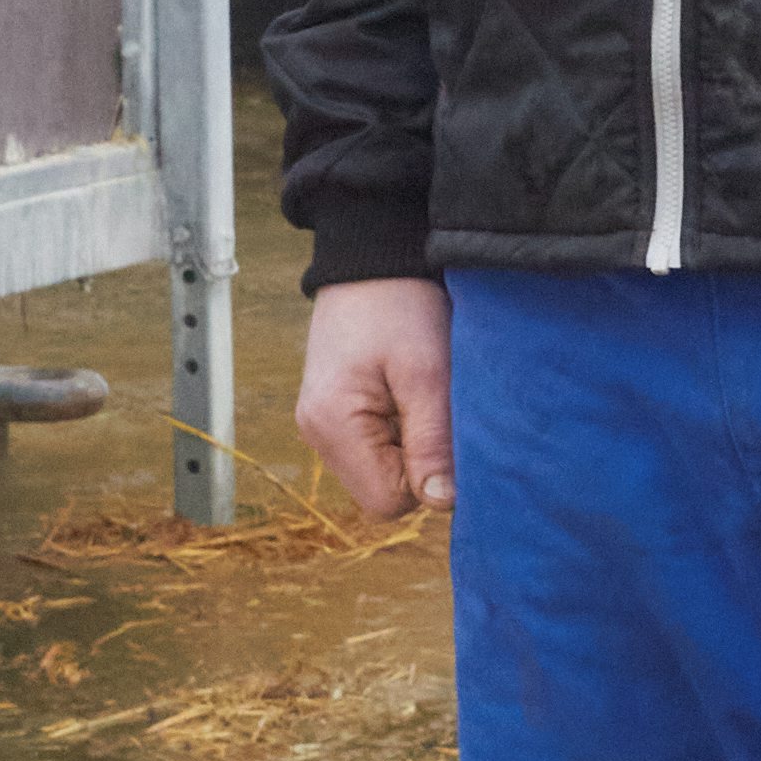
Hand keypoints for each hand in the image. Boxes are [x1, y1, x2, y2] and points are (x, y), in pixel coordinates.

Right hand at [296, 277, 454, 518]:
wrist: (374, 258)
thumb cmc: (401, 305)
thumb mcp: (427, 372)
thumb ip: (433, 441)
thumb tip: (443, 502)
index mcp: (332, 425)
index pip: (389, 501)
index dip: (428, 478)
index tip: (444, 429)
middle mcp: (316, 434)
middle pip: (383, 492)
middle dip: (420, 463)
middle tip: (435, 406)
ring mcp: (321, 426)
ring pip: (382, 473)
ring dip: (412, 446)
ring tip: (420, 393)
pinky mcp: (334, 415)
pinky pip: (375, 450)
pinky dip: (400, 432)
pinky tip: (407, 392)